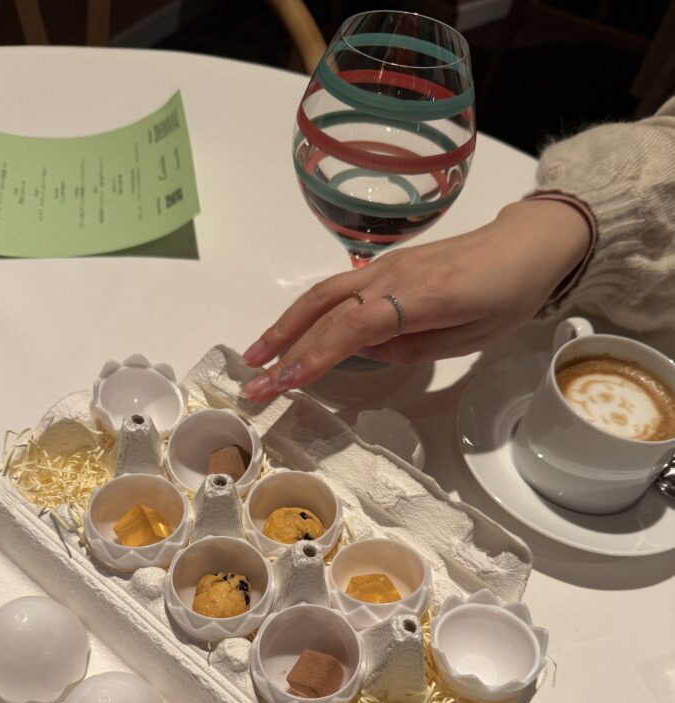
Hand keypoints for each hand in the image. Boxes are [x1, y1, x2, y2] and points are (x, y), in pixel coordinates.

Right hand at [240, 198, 591, 399]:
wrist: (526, 243)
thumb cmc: (508, 295)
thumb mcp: (472, 336)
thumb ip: (415, 347)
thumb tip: (364, 353)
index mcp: (420, 297)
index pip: (354, 328)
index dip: (315, 356)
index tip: (283, 383)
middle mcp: (393, 275)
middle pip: (325, 309)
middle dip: (284, 347)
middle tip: (252, 382)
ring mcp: (385, 266)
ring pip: (323, 294)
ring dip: (285, 325)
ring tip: (256, 356)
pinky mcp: (384, 265)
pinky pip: (337, 290)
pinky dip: (307, 313)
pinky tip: (292, 334)